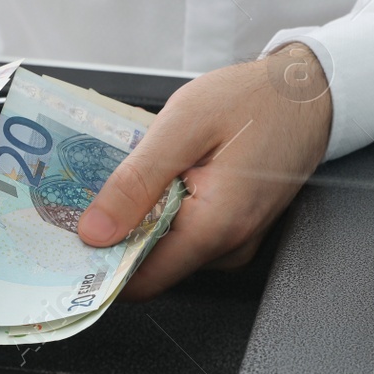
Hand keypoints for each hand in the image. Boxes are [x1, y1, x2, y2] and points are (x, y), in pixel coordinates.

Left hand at [76, 44, 332, 299]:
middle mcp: (228, 246)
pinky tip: (157, 173)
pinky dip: (163, 207)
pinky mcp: (236, 227)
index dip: (98, 265)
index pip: (141, 282)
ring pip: (166, 246)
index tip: (63, 239)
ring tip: (125, 173)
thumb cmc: (256, 100)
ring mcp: (235, 240)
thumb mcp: (184, 126)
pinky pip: (186, 230)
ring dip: (139, 216)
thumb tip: (95, 232)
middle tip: (83, 193)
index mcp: (215, 228)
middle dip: (114, 232)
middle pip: (150, 263)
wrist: (310, 91)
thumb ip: (136, 182)